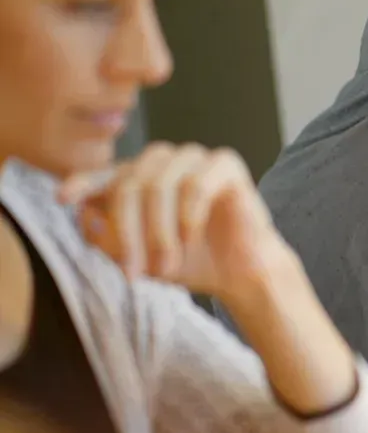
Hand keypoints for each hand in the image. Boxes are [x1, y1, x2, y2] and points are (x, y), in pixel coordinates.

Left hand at [59, 142, 286, 301]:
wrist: (240, 272)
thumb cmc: (190, 261)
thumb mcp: (138, 257)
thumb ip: (108, 239)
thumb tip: (85, 216)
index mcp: (142, 178)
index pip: (106, 174)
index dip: (83, 183)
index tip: (63, 199)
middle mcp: (166, 162)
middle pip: (129, 182)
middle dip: (127, 233)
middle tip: (134, 273)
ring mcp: (196, 159)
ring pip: (160, 183)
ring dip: (158, 232)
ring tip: (167, 266)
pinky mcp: (226, 164)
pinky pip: (195, 185)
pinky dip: (188, 218)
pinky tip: (192, 239)